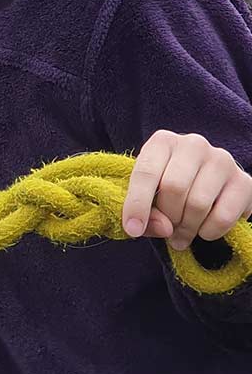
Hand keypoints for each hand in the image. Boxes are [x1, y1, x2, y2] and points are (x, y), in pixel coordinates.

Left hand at [122, 130, 251, 250]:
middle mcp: (193, 144)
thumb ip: (148, 214)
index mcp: (162, 141)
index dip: (136, 204)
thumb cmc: (167, 188)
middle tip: (168, 228)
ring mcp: (222, 160)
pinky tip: (204, 230)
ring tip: (183, 232)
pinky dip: (209, 232)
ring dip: (187, 228)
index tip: (132, 229)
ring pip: (198, 203)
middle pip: (174, 188)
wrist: (205, 184)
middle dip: (167, 216)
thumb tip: (166, 229)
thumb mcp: (149, 195)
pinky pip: (223, 216)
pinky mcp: (244, 181)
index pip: (146, 172)